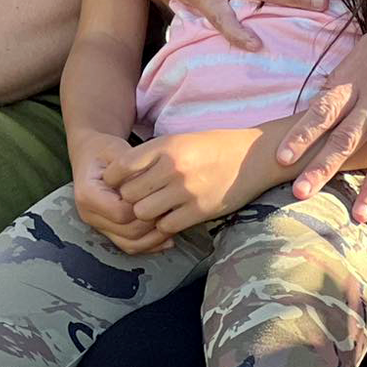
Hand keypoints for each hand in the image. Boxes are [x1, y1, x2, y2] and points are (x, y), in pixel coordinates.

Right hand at [69, 131, 173, 254]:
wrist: (91, 155)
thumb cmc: (106, 150)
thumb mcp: (118, 150)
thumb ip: (133, 169)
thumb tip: (154, 187)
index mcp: (87, 193)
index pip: (121, 212)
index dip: (143, 207)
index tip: (161, 195)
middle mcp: (88, 214)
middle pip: (128, 231)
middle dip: (153, 223)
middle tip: (173, 209)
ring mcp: (97, 225)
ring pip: (130, 244)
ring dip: (154, 238)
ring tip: (173, 223)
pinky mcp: (108, 231)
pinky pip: (130, 246)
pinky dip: (150, 244)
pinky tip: (168, 237)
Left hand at [104, 128, 267, 235]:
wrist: (252, 156)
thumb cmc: (213, 146)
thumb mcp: (179, 140)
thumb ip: (152, 155)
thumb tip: (120, 173)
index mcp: (166, 145)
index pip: (122, 166)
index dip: (114, 178)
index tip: (115, 183)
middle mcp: (173, 168)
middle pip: (129, 194)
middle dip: (128, 199)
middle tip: (135, 200)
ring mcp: (186, 191)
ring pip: (144, 213)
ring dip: (145, 215)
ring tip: (153, 210)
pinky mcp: (200, 211)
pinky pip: (166, 226)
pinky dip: (164, 226)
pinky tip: (171, 218)